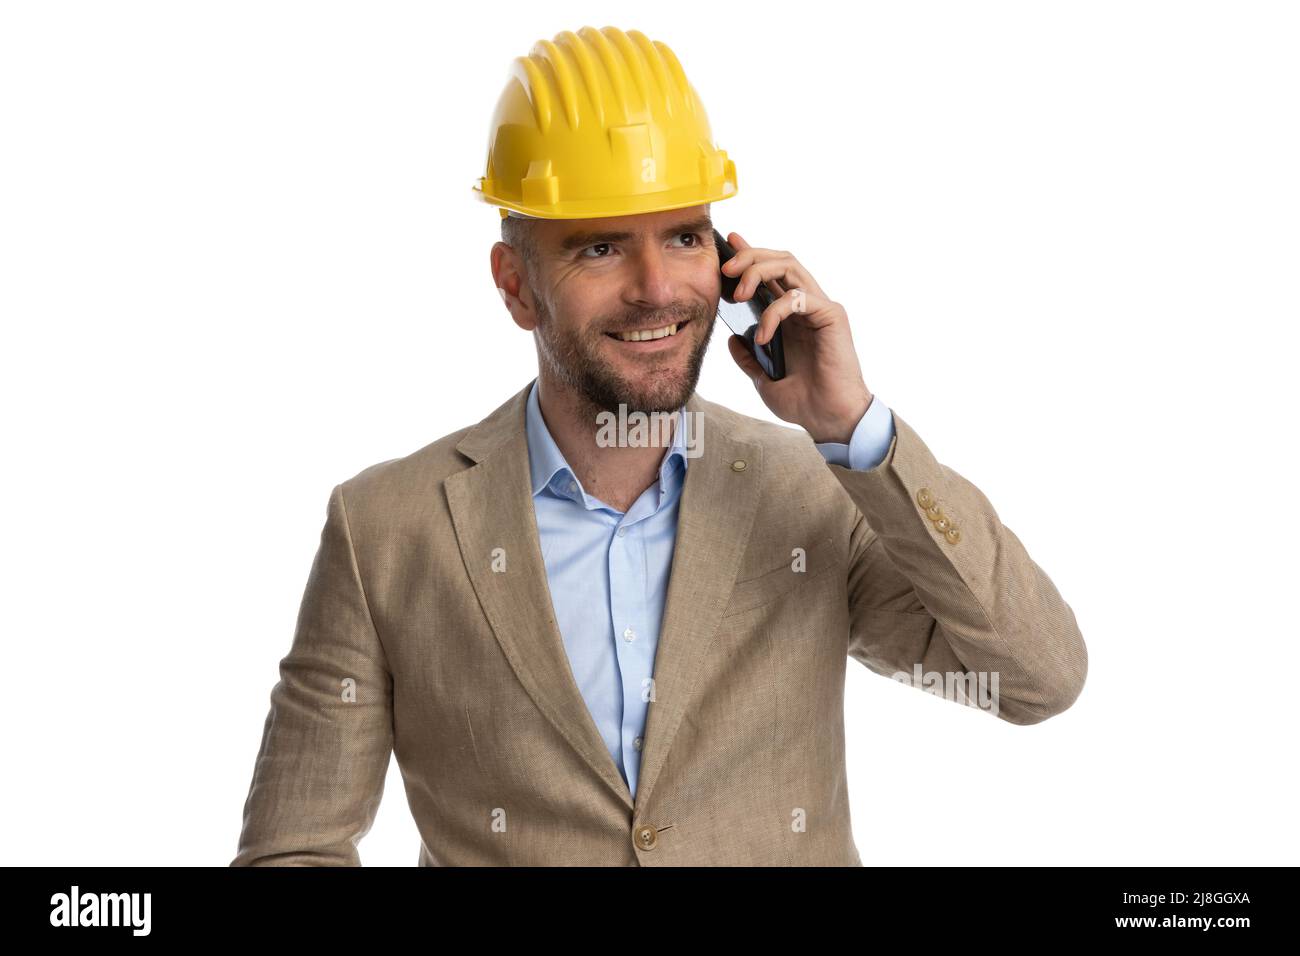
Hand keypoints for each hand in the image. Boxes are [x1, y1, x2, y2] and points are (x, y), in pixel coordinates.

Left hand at [722, 232, 872, 443]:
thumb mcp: (763, 379)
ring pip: (789, 267)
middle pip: (779, 259)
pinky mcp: (831, 315)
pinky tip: (763, 336)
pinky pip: (796, 298)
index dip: (750, 254)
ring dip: (757, 272)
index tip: (727, 243)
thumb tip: (732, 339)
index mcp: (792, 316)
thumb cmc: (804, 402)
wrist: (828, 419)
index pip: (771, 274)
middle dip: (749, 256)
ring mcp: (820, 307)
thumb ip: (748, 358)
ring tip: (737, 294)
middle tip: (724, 268)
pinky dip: (773, 312)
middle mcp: (807, 305)